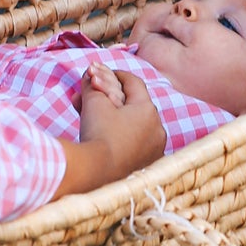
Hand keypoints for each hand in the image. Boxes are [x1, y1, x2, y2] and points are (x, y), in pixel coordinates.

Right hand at [53, 70, 165, 196]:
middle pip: (132, 106)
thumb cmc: (98, 133)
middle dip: (108, 98)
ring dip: (112, 118)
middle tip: (88, 96)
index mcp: (148, 110)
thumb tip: (89, 73)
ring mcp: (154, 149)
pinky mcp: (146, 165)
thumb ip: (92, 85)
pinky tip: (102, 136)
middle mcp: (157, 129)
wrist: (96, 172)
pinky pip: (133, 144)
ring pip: (131, 126)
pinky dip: (119, 137)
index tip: (101, 74)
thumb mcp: (93, 103)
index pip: (134, 83)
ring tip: (90, 117)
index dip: (115, 75)